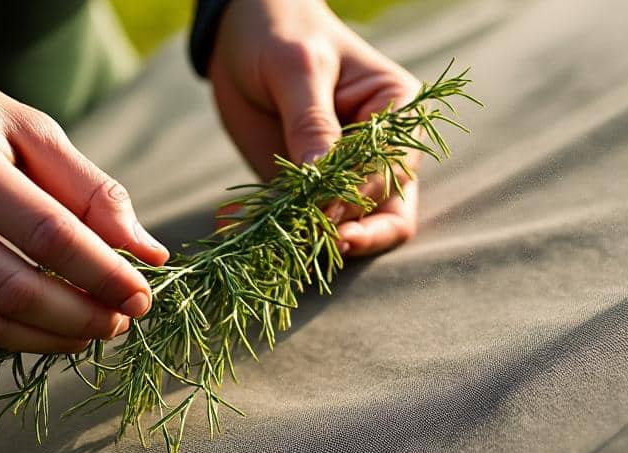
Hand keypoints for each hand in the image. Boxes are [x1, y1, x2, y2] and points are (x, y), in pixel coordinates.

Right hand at [0, 23, 167, 353]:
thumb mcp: (25, 125)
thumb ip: (90, 189)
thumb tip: (148, 251)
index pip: (50, 236)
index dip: (105, 274)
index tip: (143, 294)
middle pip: (16, 291)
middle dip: (83, 317)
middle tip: (122, 321)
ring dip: (49, 338)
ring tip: (91, 330)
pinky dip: (6, 333)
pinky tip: (40, 324)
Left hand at [208, 0, 422, 256]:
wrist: (239, 35)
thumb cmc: (281, 32)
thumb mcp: (297, 67)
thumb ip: (312, 123)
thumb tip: (322, 183)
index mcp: (397, 116)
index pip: (392, 173)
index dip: (358, 198)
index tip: (319, 209)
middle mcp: (382, 155)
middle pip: (386, 216)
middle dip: (344, 234)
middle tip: (304, 245)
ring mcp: (346, 179)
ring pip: (346, 232)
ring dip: (301, 240)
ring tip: (252, 230)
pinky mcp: (309, 193)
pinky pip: (300, 227)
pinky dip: (270, 232)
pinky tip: (230, 221)